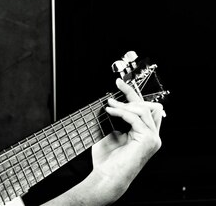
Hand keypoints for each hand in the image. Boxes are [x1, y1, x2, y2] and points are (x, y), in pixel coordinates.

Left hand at [90, 78, 163, 198]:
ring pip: (143, 110)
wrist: (106, 177)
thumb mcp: (110, 133)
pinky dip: (122, 111)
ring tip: (109, 104)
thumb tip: (112, 101)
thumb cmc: (107, 160)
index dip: (134, 94)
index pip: (145, 109)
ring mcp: (153, 139)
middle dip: (132, 94)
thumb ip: (116, 119)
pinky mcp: (149, 141)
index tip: (119, 83)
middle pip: (149, 106)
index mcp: (145, 134)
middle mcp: (153, 136)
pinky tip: (110, 111)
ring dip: (124, 104)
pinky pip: (136, 118)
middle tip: (117, 86)